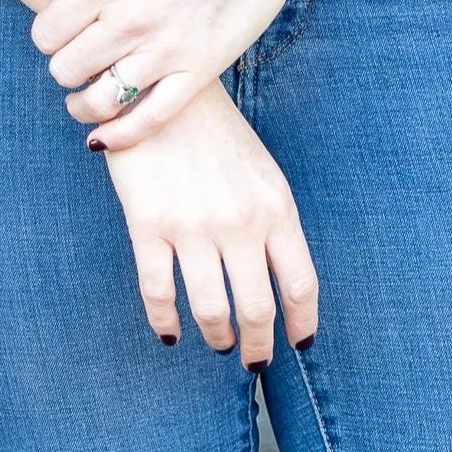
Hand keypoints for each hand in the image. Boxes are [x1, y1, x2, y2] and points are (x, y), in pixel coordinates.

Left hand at [20, 0, 331, 149]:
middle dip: (65, 68)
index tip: (62, 34)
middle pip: (66, 70)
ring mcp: (165, 49)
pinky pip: (150, 118)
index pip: (45, 35)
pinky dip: (120, 136)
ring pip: (99, 100)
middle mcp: (129, 19)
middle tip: (79, 60)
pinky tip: (103, 139)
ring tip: (85, 99)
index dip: (48, 38)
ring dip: (83, 105)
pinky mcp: (199, 70)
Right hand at [101, 82, 318, 364]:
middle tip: (255, 360)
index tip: (299, 344)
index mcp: (276, 207)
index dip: (302, 323)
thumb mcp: (262, 174)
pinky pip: (158, 291)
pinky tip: (170, 333)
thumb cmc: (217, 136)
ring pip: (211, 309)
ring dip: (217, 337)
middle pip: (257, 308)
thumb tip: (279, 282)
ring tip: (218, 344)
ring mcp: (193, 226)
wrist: (161, 91)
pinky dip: (165, 321)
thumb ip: (273, 223)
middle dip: (259, 344)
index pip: (300, 284)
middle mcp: (239, 222)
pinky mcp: (149, 224)